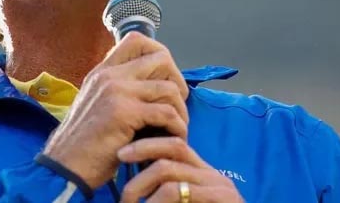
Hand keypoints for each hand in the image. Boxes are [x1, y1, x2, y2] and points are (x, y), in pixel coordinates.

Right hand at [41, 32, 189, 188]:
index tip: (165, 77)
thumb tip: (150, 85)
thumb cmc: (83, 143)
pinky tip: (174, 138)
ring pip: (169, 87)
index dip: (158, 53)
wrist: (66, 166)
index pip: (137, 40)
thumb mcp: (95, 105)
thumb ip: (116, 90)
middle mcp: (109, 75)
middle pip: (160, 57)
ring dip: (180, 109)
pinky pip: (167, 113)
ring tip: (178, 126)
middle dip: (177, 79)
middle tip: (177, 103)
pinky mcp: (125, 112)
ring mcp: (117, 91)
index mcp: (102, 71)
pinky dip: (178, 127)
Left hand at [118, 137, 243, 202]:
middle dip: (141, 150)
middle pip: (173, 148)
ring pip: (169, 170)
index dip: (148, 143)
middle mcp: (212, 175)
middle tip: (119, 158)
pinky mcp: (221, 200)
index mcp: (204, 173)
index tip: (122, 152)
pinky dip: (154, 201)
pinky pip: (177, 192)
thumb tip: (137, 185)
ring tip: (127, 200)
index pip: (175, 144)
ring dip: (140, 183)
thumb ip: (169, 191)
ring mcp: (218, 187)